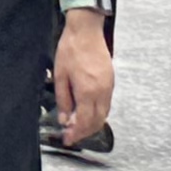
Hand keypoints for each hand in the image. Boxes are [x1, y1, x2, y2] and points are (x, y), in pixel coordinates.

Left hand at [53, 11, 113, 144]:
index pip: (84, 122)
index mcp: (87, 91)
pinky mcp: (111, 81)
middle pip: (97, 122)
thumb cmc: (71, 49)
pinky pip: (107, 104)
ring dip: (93, 124)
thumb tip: (65, 119)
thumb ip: (63, 100)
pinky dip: (99, 113)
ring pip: (104, 114)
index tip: (68, 139)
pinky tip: (88, 113)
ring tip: (79, 127)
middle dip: (85, 132)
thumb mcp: (60, 76)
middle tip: (72, 136)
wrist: (86, 31)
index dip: (76, 134)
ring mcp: (108, 87)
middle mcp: (101, 92)